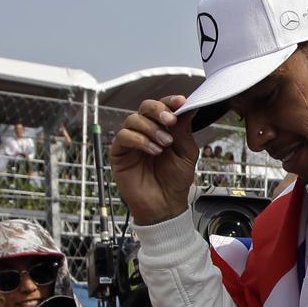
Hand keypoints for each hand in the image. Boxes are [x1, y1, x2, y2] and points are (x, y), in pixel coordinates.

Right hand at [109, 95, 199, 224]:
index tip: (181, 101)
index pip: (162, 107)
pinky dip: (139, 140)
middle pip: (145, 107)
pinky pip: (124, 136)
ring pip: (133, 119)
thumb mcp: (186, 152)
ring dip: (150, 128)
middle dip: (158, 110)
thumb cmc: (176, 180)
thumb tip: (188, 106)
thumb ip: (184, 129)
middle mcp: (145, 131)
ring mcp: (131, 141)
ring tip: (164, 144)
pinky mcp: (119, 153)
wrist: (165, 205)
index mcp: (162, 128)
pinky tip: (153, 150)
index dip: (169, 101)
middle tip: (170, 121)